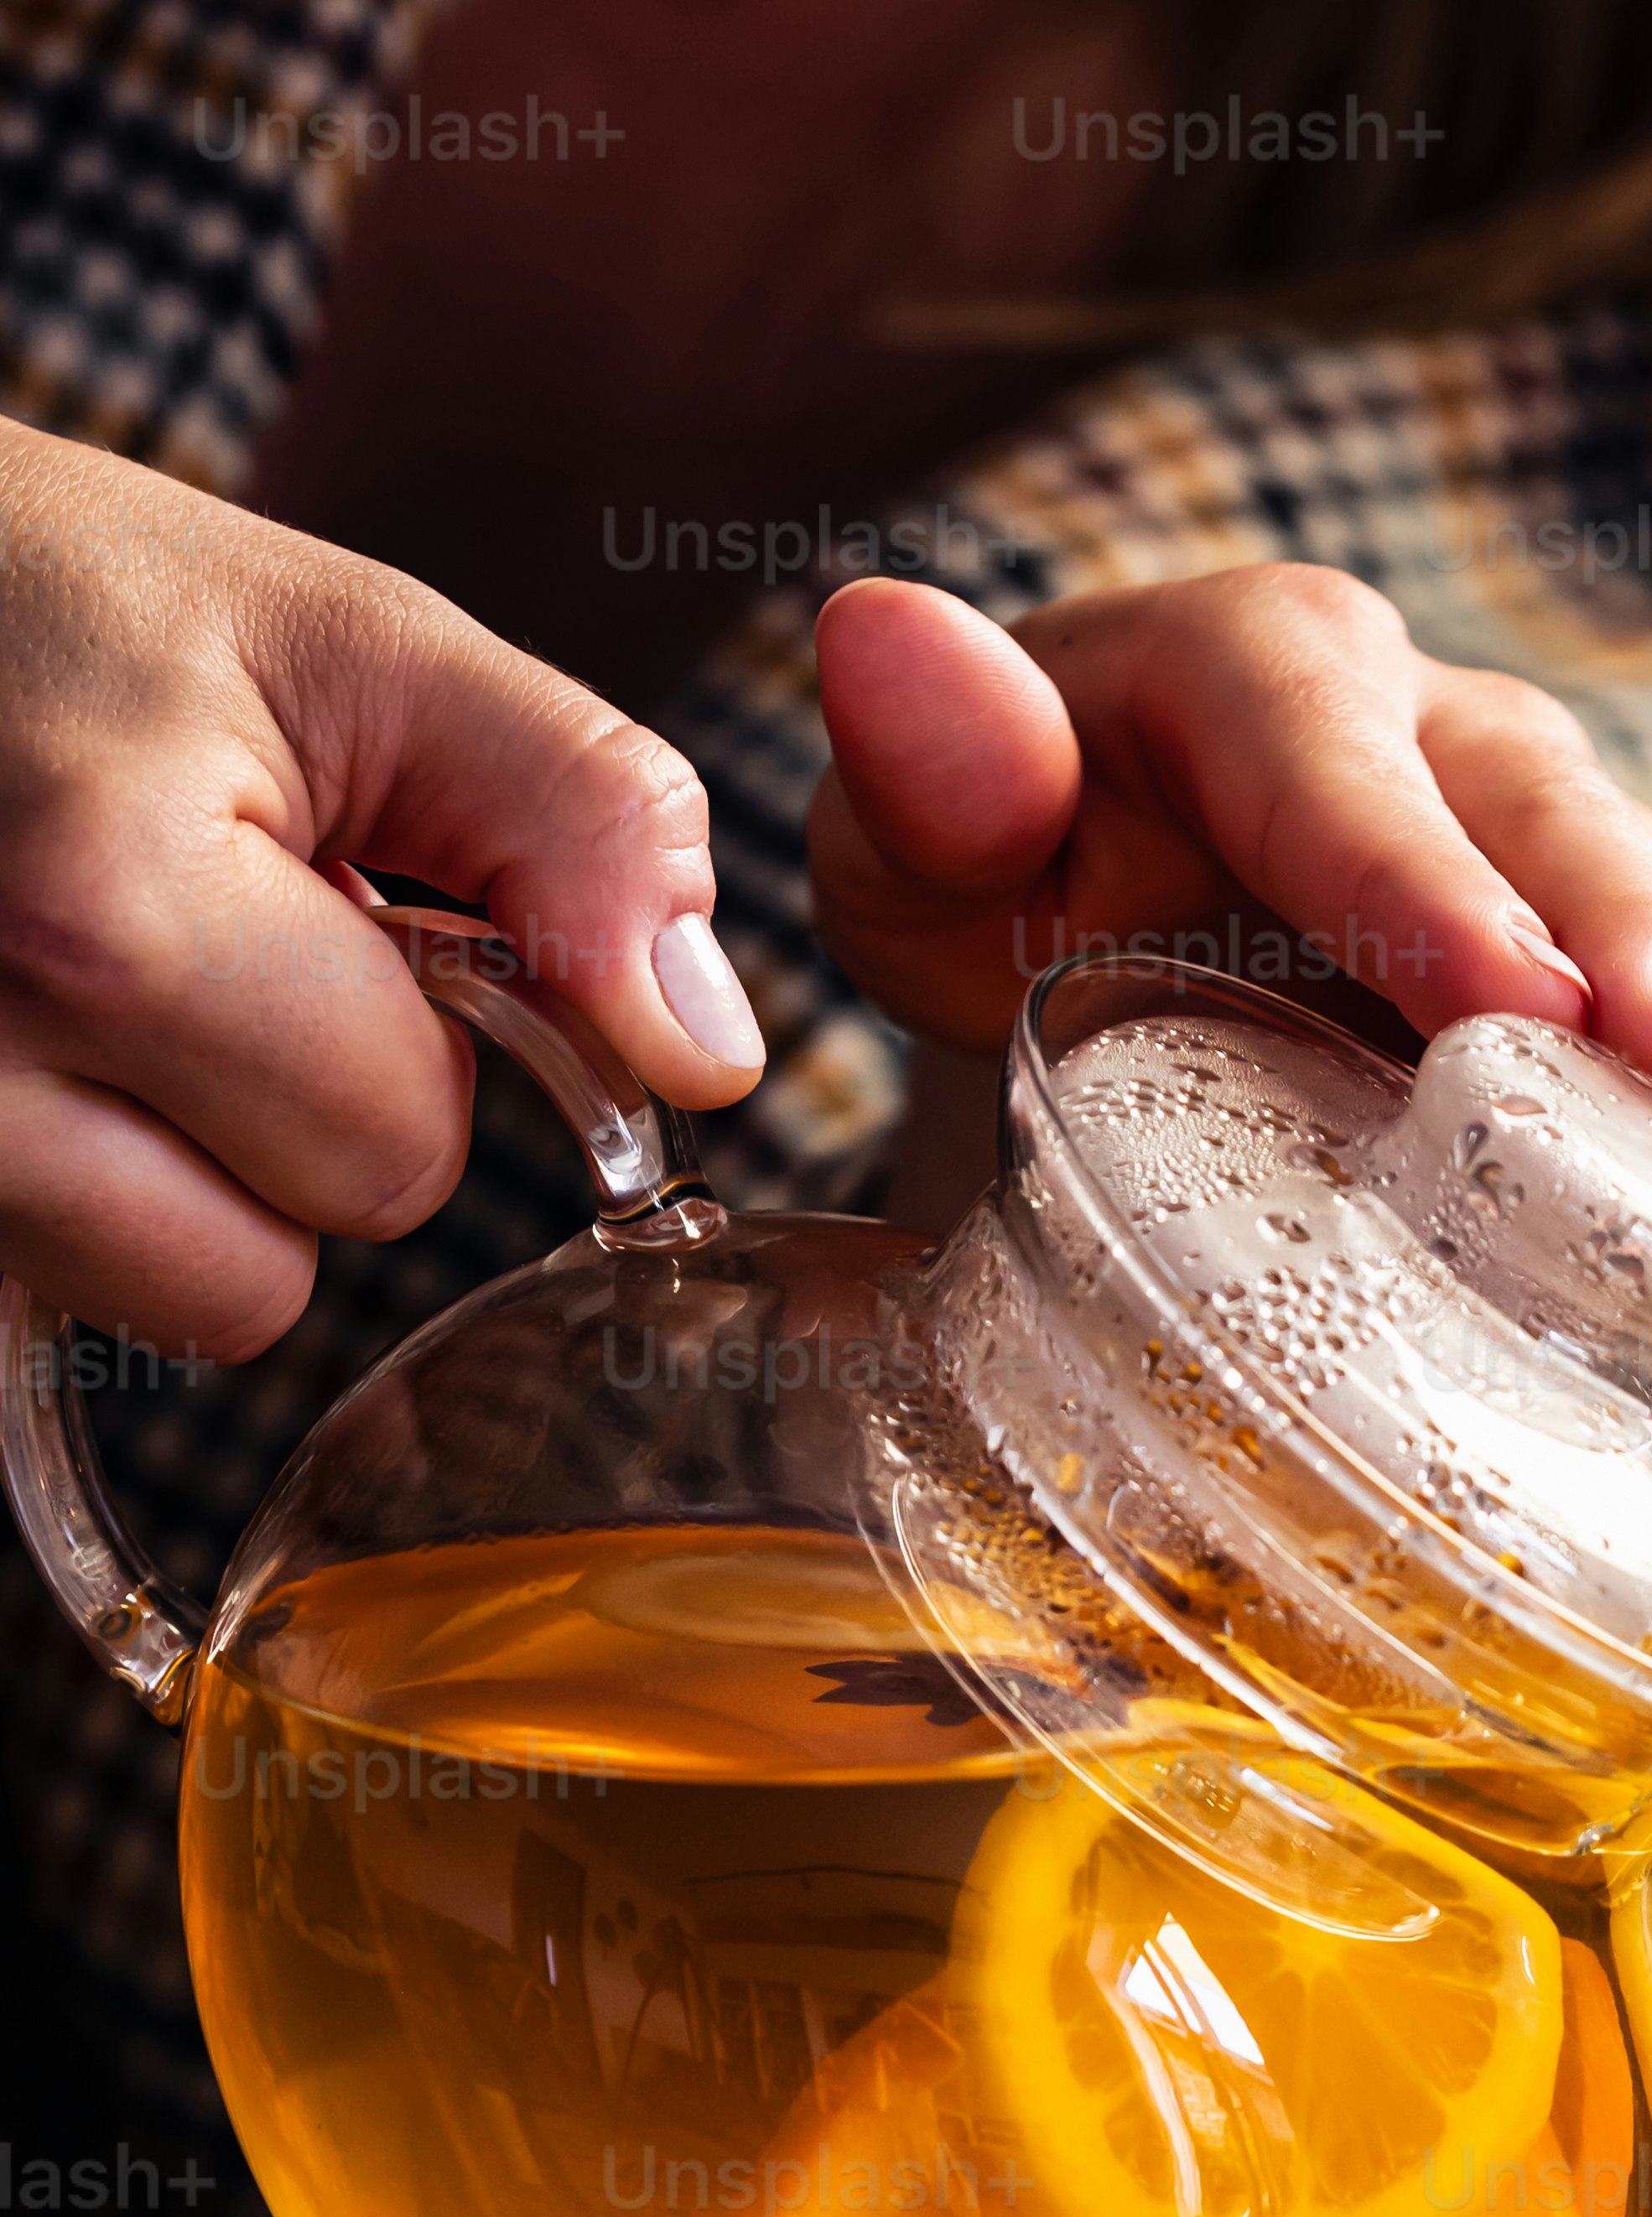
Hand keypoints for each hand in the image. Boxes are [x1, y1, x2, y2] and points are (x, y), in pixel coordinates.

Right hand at [0, 425, 763, 1357]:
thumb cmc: (56, 597)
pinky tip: (39, 1035)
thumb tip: (709, 1051)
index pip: (394, 1152)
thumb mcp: (348, 643)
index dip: (395, 1038)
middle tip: (182, 941)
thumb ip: (575, 821)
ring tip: (102, 988)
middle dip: (281, 1119)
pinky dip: (77, 1191)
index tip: (300, 907)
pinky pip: (58, 1296)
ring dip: (179, 1172)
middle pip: (271, 1278)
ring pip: (164, 1308)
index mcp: (102, 913)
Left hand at [805, 570, 1651, 1123]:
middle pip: (1532, 805)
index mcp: (1248, 665)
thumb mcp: (909, 850)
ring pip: (1621, 882)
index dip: (1425, 881)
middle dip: (1619, 932)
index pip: (1336, 760)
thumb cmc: (990, 893)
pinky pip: (1640, 991)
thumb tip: (891, 644)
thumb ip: (917, 770)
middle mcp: (1408, 717)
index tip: (1505, 996)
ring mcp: (1509, 828)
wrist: (1071, 929)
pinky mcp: (1570, 937)